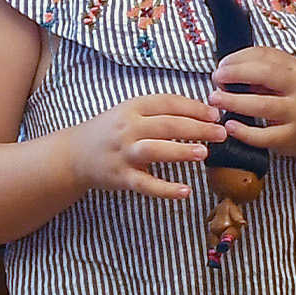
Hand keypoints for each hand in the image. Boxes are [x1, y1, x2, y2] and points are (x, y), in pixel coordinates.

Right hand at [67, 94, 225, 199]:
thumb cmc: (109, 132)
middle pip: (167, 125)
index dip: (194, 107)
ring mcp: (124, 153)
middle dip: (197, 128)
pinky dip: (166, 189)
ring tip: (204, 153)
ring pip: (155, 150)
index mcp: (133, 108)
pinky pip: (146, 184)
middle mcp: (128, 128)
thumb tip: (200, 113)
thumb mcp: (129, 113)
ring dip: (181, 151)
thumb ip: (158, 112)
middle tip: (221, 133)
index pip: (168, 103)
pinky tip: (185, 191)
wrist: (74, 154)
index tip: (215, 113)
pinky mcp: (122, 177)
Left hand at [210, 47, 295, 159]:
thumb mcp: (281, 80)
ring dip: (234, 101)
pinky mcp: (289, 136)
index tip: (222, 64)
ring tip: (216, 99)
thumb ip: (258, 72)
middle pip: (266, 74)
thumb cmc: (290, 101)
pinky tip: (230, 125)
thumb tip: (225, 70)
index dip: (239, 58)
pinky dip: (244, 131)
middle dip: (236, 73)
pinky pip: (264, 135)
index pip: (265, 55)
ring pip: (263, 105)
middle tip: (217, 78)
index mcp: (295, 69)